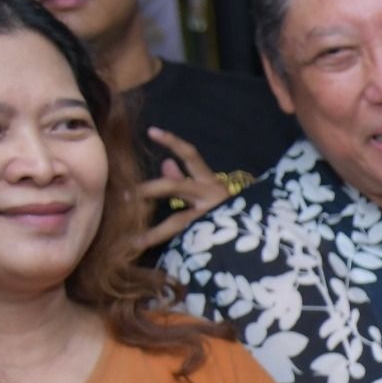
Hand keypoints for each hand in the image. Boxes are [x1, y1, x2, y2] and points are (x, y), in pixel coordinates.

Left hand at [126, 126, 241, 252]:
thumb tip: (166, 163)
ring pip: (178, 222)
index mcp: (210, 182)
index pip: (190, 155)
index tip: (151, 131)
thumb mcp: (208, 190)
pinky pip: (183, 243)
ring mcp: (213, 219)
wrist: (260, 238)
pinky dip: (161, 247)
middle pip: (176, 187)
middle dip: (147, 189)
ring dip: (152, 232)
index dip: (172, 142)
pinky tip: (140, 250)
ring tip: (131, 241)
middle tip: (121, 194)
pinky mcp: (212, 240)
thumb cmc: (230, 210)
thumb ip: (185, 177)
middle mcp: (212, 197)